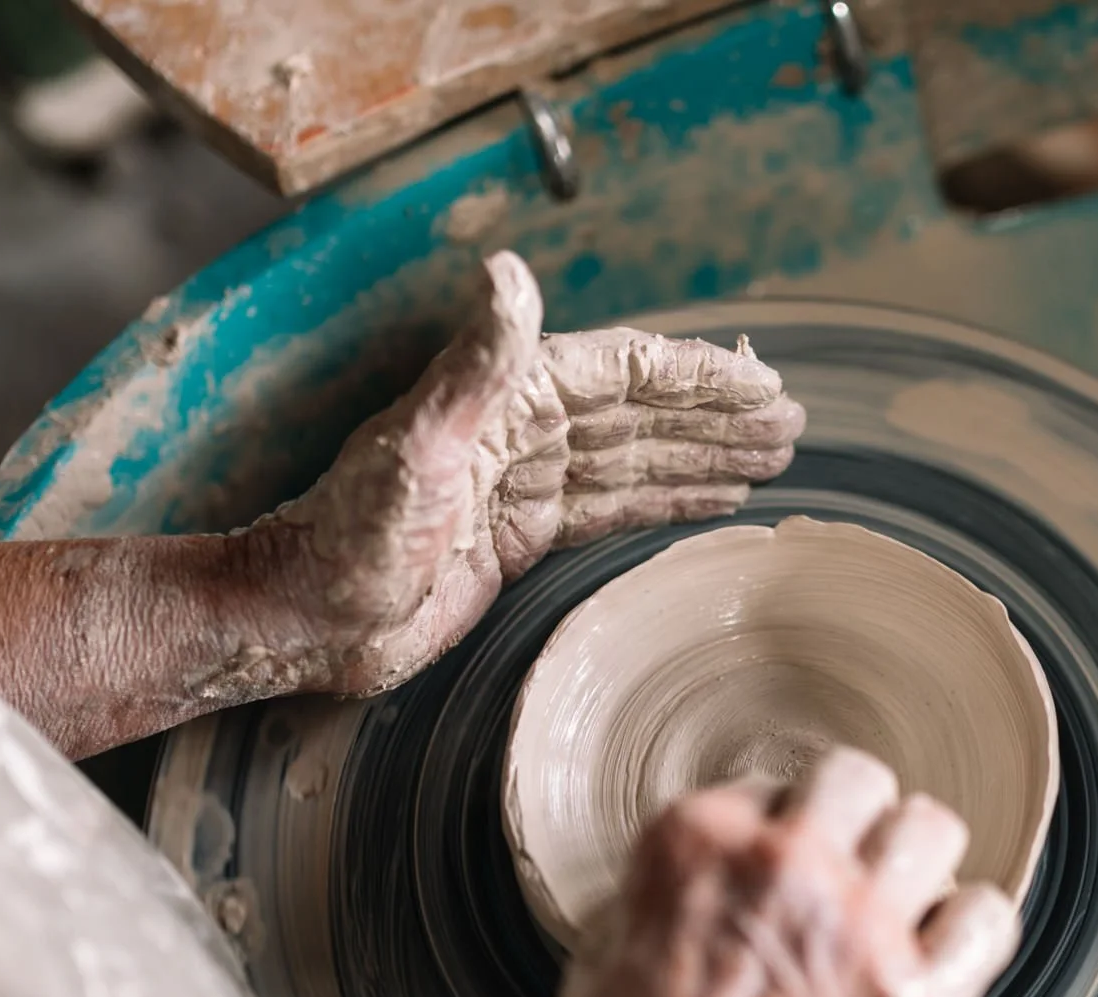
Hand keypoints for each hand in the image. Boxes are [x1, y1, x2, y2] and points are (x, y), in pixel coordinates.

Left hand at [260, 250, 803, 695]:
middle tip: (791, 418)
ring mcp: (524, 486)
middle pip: (642, 415)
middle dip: (718, 415)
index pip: (622, 375)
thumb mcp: (413, 447)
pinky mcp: (521, 540)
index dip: (696, 377)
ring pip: (636, 462)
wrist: (307, 622)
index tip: (762, 379)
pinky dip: (666, 501)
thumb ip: (473, 365)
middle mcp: (521, 433)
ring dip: (704, 456)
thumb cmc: (346, 538)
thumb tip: (511, 273)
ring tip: (774, 456)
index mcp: (505, 400)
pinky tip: (712, 501)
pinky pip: (611, 510)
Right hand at [482, 749, 1020, 996]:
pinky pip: (984, 916)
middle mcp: (784, 865)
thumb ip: (660, 890)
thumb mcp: (598, 959)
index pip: (767, 783)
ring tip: (897, 905)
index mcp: (694, 841)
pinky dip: (966, 933)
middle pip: (857, 780)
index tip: (774, 871)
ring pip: (932, 827)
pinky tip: (937, 957)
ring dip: (915, 863)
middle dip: (851, 822)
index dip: (774, 830)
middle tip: (844, 870)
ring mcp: (860, 928)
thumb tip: (705, 870)